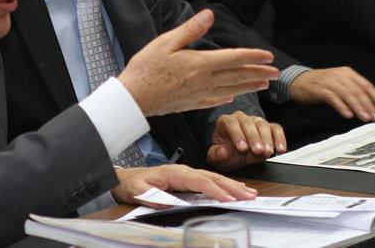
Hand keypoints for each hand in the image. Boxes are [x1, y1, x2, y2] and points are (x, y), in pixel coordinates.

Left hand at [111, 164, 256, 204]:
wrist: (123, 179)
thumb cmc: (131, 184)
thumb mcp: (138, 191)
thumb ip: (154, 197)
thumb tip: (170, 202)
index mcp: (175, 172)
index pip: (200, 181)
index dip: (216, 190)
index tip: (230, 199)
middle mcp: (183, 171)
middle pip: (212, 177)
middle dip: (232, 187)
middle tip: (250, 196)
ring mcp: (187, 174)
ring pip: (214, 178)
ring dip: (232, 185)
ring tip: (249, 192)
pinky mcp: (187, 180)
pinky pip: (209, 181)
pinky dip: (224, 185)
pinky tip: (234, 189)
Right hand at [118, 10, 277, 116]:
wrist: (132, 98)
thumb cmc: (146, 67)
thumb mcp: (166, 42)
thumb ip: (190, 29)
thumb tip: (209, 15)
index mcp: (199, 64)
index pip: (233, 59)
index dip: (252, 57)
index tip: (268, 56)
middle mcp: (203, 81)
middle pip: (237, 76)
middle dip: (258, 73)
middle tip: (276, 73)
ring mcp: (198, 94)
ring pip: (230, 90)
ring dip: (249, 86)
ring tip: (264, 85)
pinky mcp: (190, 104)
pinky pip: (214, 101)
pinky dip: (227, 97)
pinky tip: (232, 97)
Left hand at [207, 111, 286, 170]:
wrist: (236, 156)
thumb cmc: (225, 154)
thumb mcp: (217, 158)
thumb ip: (216, 155)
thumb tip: (223, 151)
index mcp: (225, 122)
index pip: (231, 123)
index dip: (237, 135)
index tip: (242, 148)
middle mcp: (241, 118)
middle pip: (248, 123)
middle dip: (254, 137)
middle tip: (258, 151)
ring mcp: (255, 121)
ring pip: (262, 124)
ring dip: (267, 139)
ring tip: (267, 152)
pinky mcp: (269, 127)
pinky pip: (276, 129)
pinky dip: (280, 138)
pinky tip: (280, 149)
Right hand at [289, 67, 374, 121]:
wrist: (298, 81)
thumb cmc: (321, 84)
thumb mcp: (339, 83)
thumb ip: (353, 91)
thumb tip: (370, 107)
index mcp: (347, 73)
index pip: (366, 85)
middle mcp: (340, 75)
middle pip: (358, 90)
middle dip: (369, 105)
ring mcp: (329, 81)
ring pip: (347, 94)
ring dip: (358, 107)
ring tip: (365, 118)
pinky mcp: (319, 89)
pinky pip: (333, 98)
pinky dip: (341, 107)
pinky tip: (347, 114)